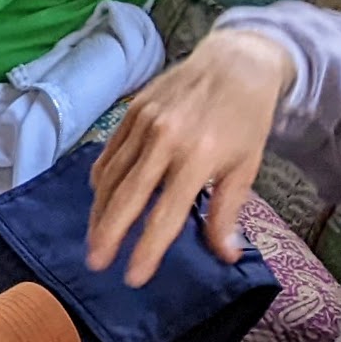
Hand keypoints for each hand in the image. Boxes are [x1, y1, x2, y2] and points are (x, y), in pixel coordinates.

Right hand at [84, 27, 299, 286]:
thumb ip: (228, 212)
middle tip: (95, 263)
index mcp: (197, 158)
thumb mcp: (246, 167)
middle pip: (127, 197)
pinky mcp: (131, 111)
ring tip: (94, 240)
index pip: (165, 214)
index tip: (133, 277)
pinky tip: (100, 200)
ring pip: (111, 176)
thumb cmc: (245, 121)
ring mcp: (143, 123)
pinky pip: (109, 153)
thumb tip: (224, 256)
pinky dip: (101, 180)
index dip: (147, 249)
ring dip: (99, 212)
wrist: (234, 64)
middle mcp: (164, 140)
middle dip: (108, 234)